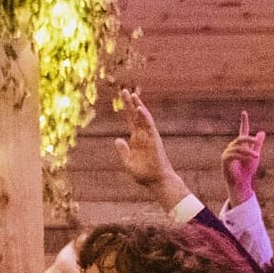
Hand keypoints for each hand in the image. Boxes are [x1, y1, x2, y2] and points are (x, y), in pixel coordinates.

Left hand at [112, 89, 185, 206]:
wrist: (156, 181)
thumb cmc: (144, 174)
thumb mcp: (127, 162)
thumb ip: (123, 151)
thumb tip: (117, 139)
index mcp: (136, 139)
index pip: (130, 121)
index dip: (126, 110)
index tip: (122, 99)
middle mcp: (143, 136)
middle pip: (136, 116)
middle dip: (130, 104)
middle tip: (125, 91)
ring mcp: (149, 137)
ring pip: (144, 119)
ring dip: (139, 107)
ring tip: (133, 95)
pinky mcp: (155, 140)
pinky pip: (150, 126)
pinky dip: (145, 117)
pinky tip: (140, 109)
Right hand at [220, 111, 265, 206]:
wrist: (242, 182)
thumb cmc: (248, 170)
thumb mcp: (255, 154)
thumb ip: (258, 144)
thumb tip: (262, 132)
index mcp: (240, 145)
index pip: (242, 131)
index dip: (243, 121)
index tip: (244, 112)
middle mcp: (233, 147)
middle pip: (240, 138)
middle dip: (248, 139)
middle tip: (256, 141)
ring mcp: (227, 153)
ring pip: (238, 147)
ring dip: (249, 151)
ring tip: (256, 156)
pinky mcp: (225, 160)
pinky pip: (234, 154)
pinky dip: (243, 156)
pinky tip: (250, 158)